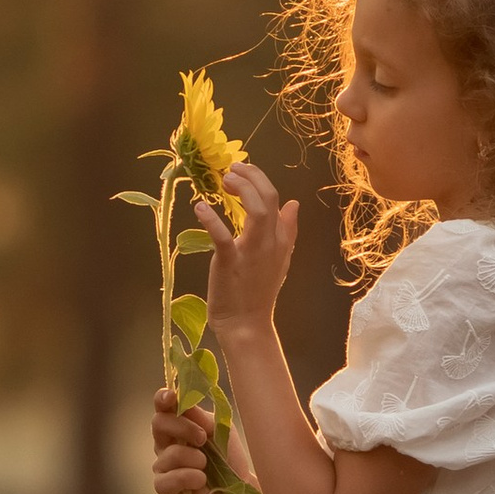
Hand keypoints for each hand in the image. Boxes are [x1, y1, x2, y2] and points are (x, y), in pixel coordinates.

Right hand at [150, 389, 250, 493]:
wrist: (239, 492)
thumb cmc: (229, 459)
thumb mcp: (221, 431)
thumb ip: (201, 417)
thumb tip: (182, 401)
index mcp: (179, 425)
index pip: (162, 406)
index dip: (162, 398)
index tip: (171, 397)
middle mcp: (166, 443)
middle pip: (158, 423)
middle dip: (183, 428)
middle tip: (203, 438)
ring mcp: (163, 465)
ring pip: (169, 454)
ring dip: (194, 459)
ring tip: (207, 467)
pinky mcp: (164, 488)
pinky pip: (168, 479)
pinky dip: (189, 478)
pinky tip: (201, 481)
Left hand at [196, 157, 297, 341]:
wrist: (246, 324)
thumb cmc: (258, 291)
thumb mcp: (279, 259)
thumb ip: (287, 231)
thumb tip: (294, 204)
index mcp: (279, 240)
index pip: (276, 199)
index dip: (259, 179)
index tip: (242, 171)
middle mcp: (269, 242)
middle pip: (268, 198)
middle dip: (251, 176)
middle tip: (232, 168)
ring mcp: (250, 252)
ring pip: (256, 211)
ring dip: (242, 188)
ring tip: (225, 179)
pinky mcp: (229, 262)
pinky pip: (223, 236)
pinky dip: (211, 219)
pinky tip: (200, 207)